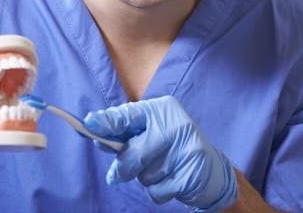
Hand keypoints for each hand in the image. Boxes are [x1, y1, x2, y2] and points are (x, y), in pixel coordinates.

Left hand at [84, 95, 236, 211]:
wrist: (213, 171)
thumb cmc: (173, 150)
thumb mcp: (152, 135)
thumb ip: (127, 136)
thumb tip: (98, 137)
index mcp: (163, 110)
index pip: (130, 115)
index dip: (108, 121)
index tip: (89, 123)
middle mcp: (176, 124)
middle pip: (133, 152)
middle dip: (123, 167)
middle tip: (116, 175)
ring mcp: (186, 148)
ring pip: (145, 174)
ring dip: (147, 179)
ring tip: (163, 171)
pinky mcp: (192, 172)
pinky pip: (158, 191)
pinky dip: (160, 191)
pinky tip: (172, 182)